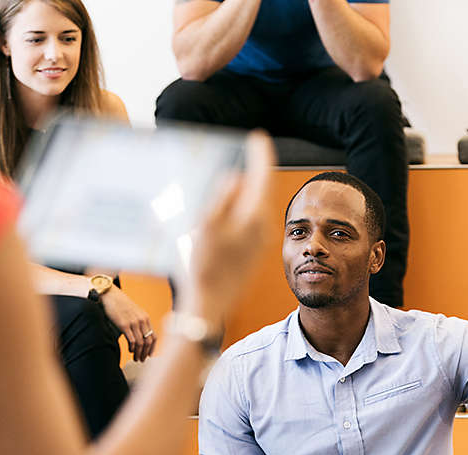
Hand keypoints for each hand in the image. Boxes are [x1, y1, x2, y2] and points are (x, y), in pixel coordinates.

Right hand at [99, 287, 155, 361]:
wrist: (110, 295)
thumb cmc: (120, 304)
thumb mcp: (134, 312)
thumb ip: (138, 323)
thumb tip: (139, 337)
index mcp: (145, 318)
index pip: (154, 336)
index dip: (152, 348)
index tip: (149, 355)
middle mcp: (142, 320)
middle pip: (148, 341)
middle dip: (146, 353)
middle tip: (142, 360)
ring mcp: (134, 322)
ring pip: (141, 343)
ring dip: (139, 353)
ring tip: (136, 358)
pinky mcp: (124, 325)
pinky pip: (132, 340)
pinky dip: (132, 348)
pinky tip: (130, 350)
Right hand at [180, 131, 274, 322]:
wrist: (210, 304)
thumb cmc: (205, 266)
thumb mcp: (207, 223)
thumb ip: (223, 195)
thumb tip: (237, 178)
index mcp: (253, 216)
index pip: (262, 175)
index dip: (259, 154)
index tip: (258, 137)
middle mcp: (262, 228)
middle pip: (260, 190)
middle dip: (254, 170)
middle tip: (248, 151)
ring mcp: (259, 242)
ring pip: (254, 207)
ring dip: (245, 193)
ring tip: (231, 181)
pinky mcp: (252, 254)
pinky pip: (249, 223)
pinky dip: (240, 210)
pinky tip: (228, 212)